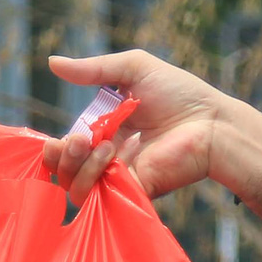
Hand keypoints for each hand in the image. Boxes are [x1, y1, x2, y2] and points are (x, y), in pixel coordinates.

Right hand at [41, 51, 232, 207]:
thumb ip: (92, 69)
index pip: (70, 151)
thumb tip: (51, 62)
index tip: (58, 138)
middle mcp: (111, 160)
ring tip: (100, 146)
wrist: (210, 120)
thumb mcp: (133, 69)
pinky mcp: (133, 192)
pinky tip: (111, 154)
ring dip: (78, 166)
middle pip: (66, 174)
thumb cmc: (180, 93)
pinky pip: (99, 198)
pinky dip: (95, 176)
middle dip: (61, 158)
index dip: (57, 148)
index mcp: (108, 134)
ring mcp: (122, 179)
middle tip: (77, 141)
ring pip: (77, 190)